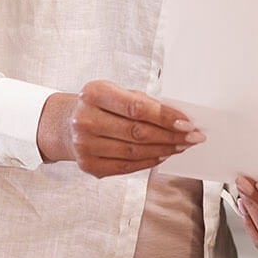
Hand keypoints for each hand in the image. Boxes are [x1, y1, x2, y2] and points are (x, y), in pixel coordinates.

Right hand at [37, 80, 203, 177]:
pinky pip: (126, 166)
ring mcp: (85, 145)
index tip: (188, 123)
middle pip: (138, 132)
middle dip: (171, 136)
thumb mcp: (115, 92)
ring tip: (181, 146)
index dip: (165, 117)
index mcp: (94, 94)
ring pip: (134, 151)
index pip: (137, 108)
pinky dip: (148, 162)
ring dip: (164, 150)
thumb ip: (142, 102)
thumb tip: (177, 119)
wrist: (64, 123)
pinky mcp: (88, 165)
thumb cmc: (97, 104)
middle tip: (193, 137)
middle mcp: (86, 120)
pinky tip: (162, 156)